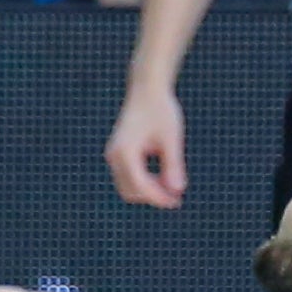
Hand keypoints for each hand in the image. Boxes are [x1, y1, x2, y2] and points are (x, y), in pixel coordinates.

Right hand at [105, 84, 185, 207]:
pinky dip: (144, 182)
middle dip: (153, 196)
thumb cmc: (161, 110)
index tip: (177, 201)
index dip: (159, 197)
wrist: (147, 90)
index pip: (140, 185)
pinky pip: (129, 177)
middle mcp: (114, 155)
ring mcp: (114, 155)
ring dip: (149, 190)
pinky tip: (163, 176)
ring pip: (128, 187)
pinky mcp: (118, 154)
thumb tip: (177, 190)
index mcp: (126, 151)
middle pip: (131, 191)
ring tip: (171, 183)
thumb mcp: (171, 138)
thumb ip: (173, 165)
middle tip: (177, 193)